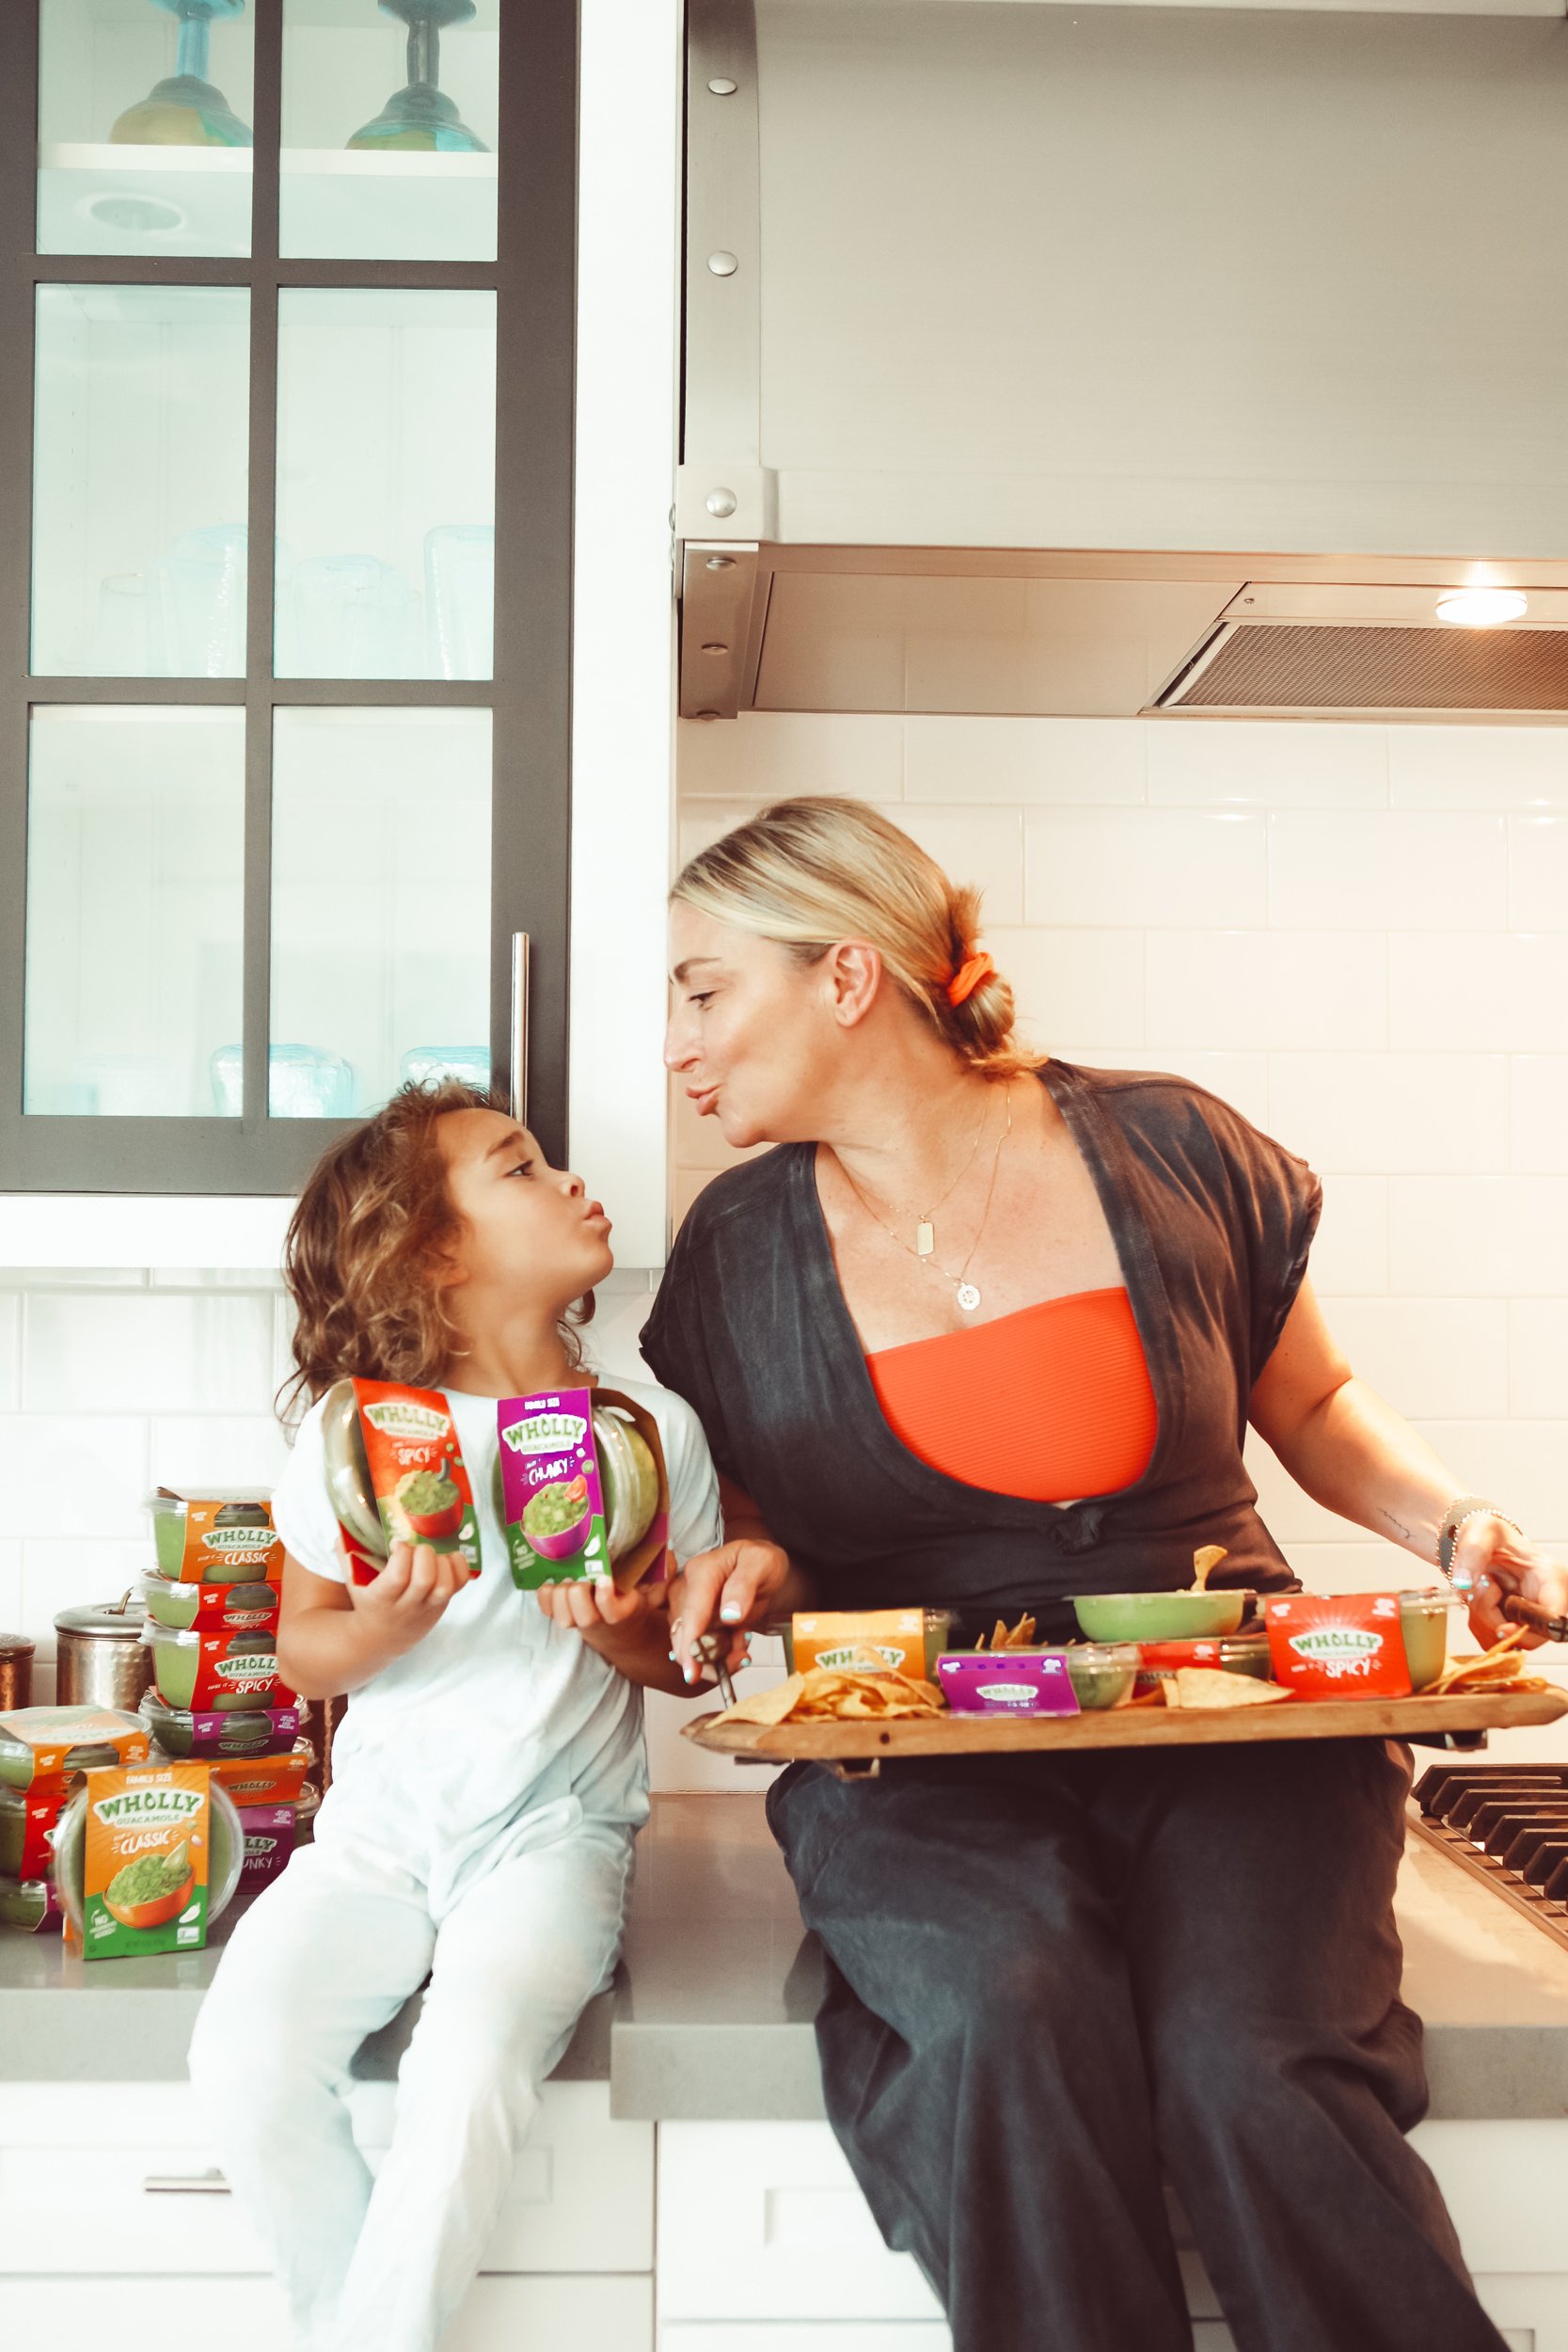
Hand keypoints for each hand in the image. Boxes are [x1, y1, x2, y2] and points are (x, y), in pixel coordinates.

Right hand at [347, 1538, 469, 1660]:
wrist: (380, 1638)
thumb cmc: (366, 1599)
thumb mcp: (353, 1581)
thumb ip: (347, 1554)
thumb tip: (343, 1526)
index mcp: (381, 1599)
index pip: (397, 1577)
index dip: (402, 1555)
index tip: (398, 1543)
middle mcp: (406, 1606)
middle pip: (424, 1580)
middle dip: (424, 1555)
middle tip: (418, 1547)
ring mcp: (427, 1608)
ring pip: (444, 1586)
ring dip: (443, 1562)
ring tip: (434, 1553)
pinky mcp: (443, 1606)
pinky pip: (459, 1587)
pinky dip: (459, 1568)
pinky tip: (449, 1556)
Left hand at [534, 1572, 666, 1648]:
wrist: (621, 1630)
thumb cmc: (636, 1600)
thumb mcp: (657, 1587)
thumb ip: (664, 1571)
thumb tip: (669, 1553)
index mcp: (625, 1613)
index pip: (612, 1612)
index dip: (605, 1596)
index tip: (604, 1578)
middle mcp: (599, 1622)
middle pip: (581, 1613)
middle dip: (578, 1590)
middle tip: (582, 1572)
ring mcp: (579, 1622)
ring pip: (562, 1614)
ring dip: (561, 1592)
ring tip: (567, 1575)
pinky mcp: (563, 1618)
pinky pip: (546, 1610)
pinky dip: (545, 1595)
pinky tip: (552, 1581)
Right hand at [668, 1539, 790, 1685]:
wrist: (762, 1569)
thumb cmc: (761, 1561)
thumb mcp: (762, 1563)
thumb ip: (744, 1586)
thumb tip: (729, 1615)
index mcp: (701, 1572)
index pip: (692, 1612)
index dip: (691, 1644)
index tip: (693, 1672)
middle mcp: (687, 1590)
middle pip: (685, 1636)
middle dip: (710, 1657)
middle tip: (742, 1658)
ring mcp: (688, 1609)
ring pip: (691, 1648)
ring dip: (718, 1658)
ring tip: (743, 1649)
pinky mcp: (695, 1625)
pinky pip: (701, 1650)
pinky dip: (720, 1657)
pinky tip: (738, 1645)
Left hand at [1452, 1517, 1567, 1648]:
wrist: (1477, 1541)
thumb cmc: (1487, 1533)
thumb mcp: (1481, 1531)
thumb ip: (1473, 1553)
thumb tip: (1464, 1583)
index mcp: (1550, 1576)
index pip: (1555, 1616)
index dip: (1532, 1629)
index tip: (1503, 1627)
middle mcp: (1545, 1599)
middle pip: (1530, 1636)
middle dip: (1495, 1620)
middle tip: (1480, 1590)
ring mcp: (1530, 1614)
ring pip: (1508, 1639)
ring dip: (1482, 1619)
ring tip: (1477, 1588)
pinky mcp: (1513, 1623)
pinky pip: (1493, 1639)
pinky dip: (1477, 1624)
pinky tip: (1476, 1601)